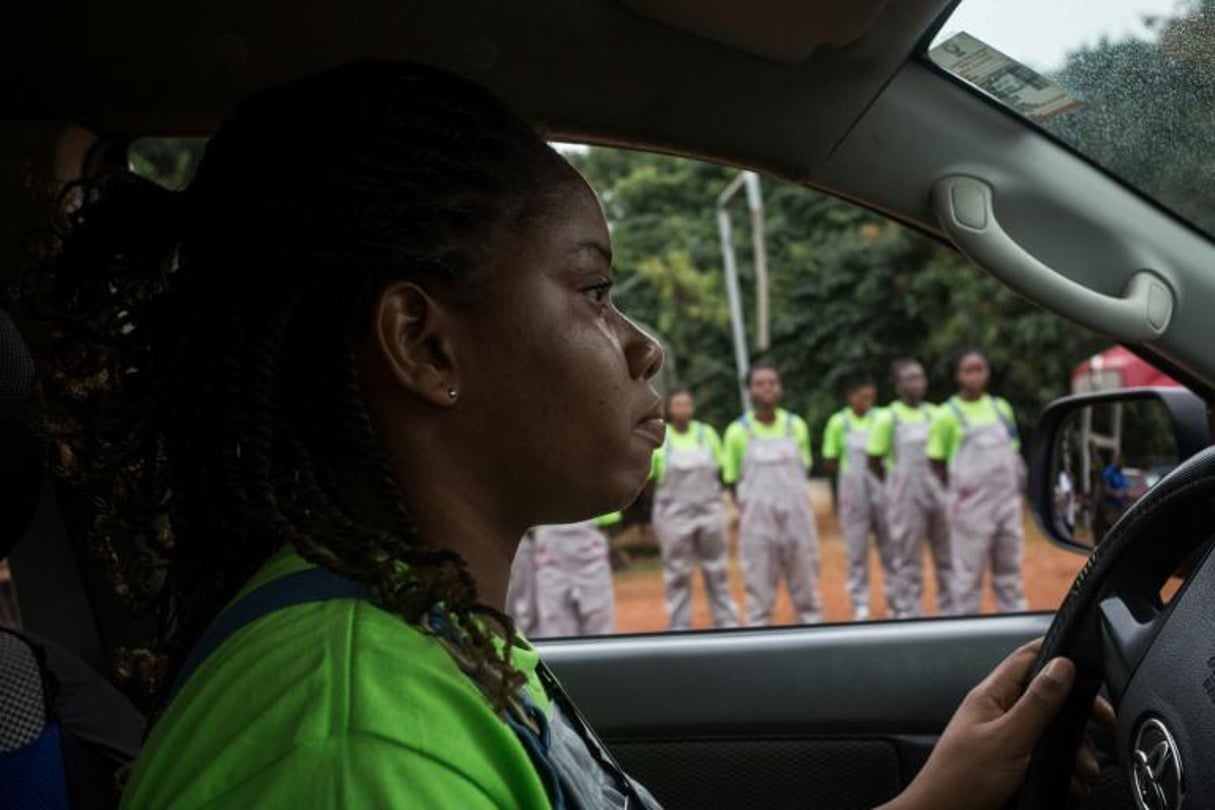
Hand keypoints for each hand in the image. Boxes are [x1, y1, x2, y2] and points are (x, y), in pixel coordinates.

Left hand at [881, 638, 1112, 809]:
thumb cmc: (961, 779)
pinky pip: (1047, 757)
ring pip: (1052, 731)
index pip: (1028, 658)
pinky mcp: (1014, 764)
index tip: (1091, 662)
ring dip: (1075, 749)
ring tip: (1085, 771)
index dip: (1058, 654)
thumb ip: (1036, 703)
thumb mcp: (1007, 737)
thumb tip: (1062, 665)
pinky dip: (1066, 768)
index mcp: (992, 695)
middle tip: (1104, 725)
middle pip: (1049, 698)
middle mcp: (1000, 712)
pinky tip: (1074, 783)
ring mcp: (1007, 738)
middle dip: (1078, 713)